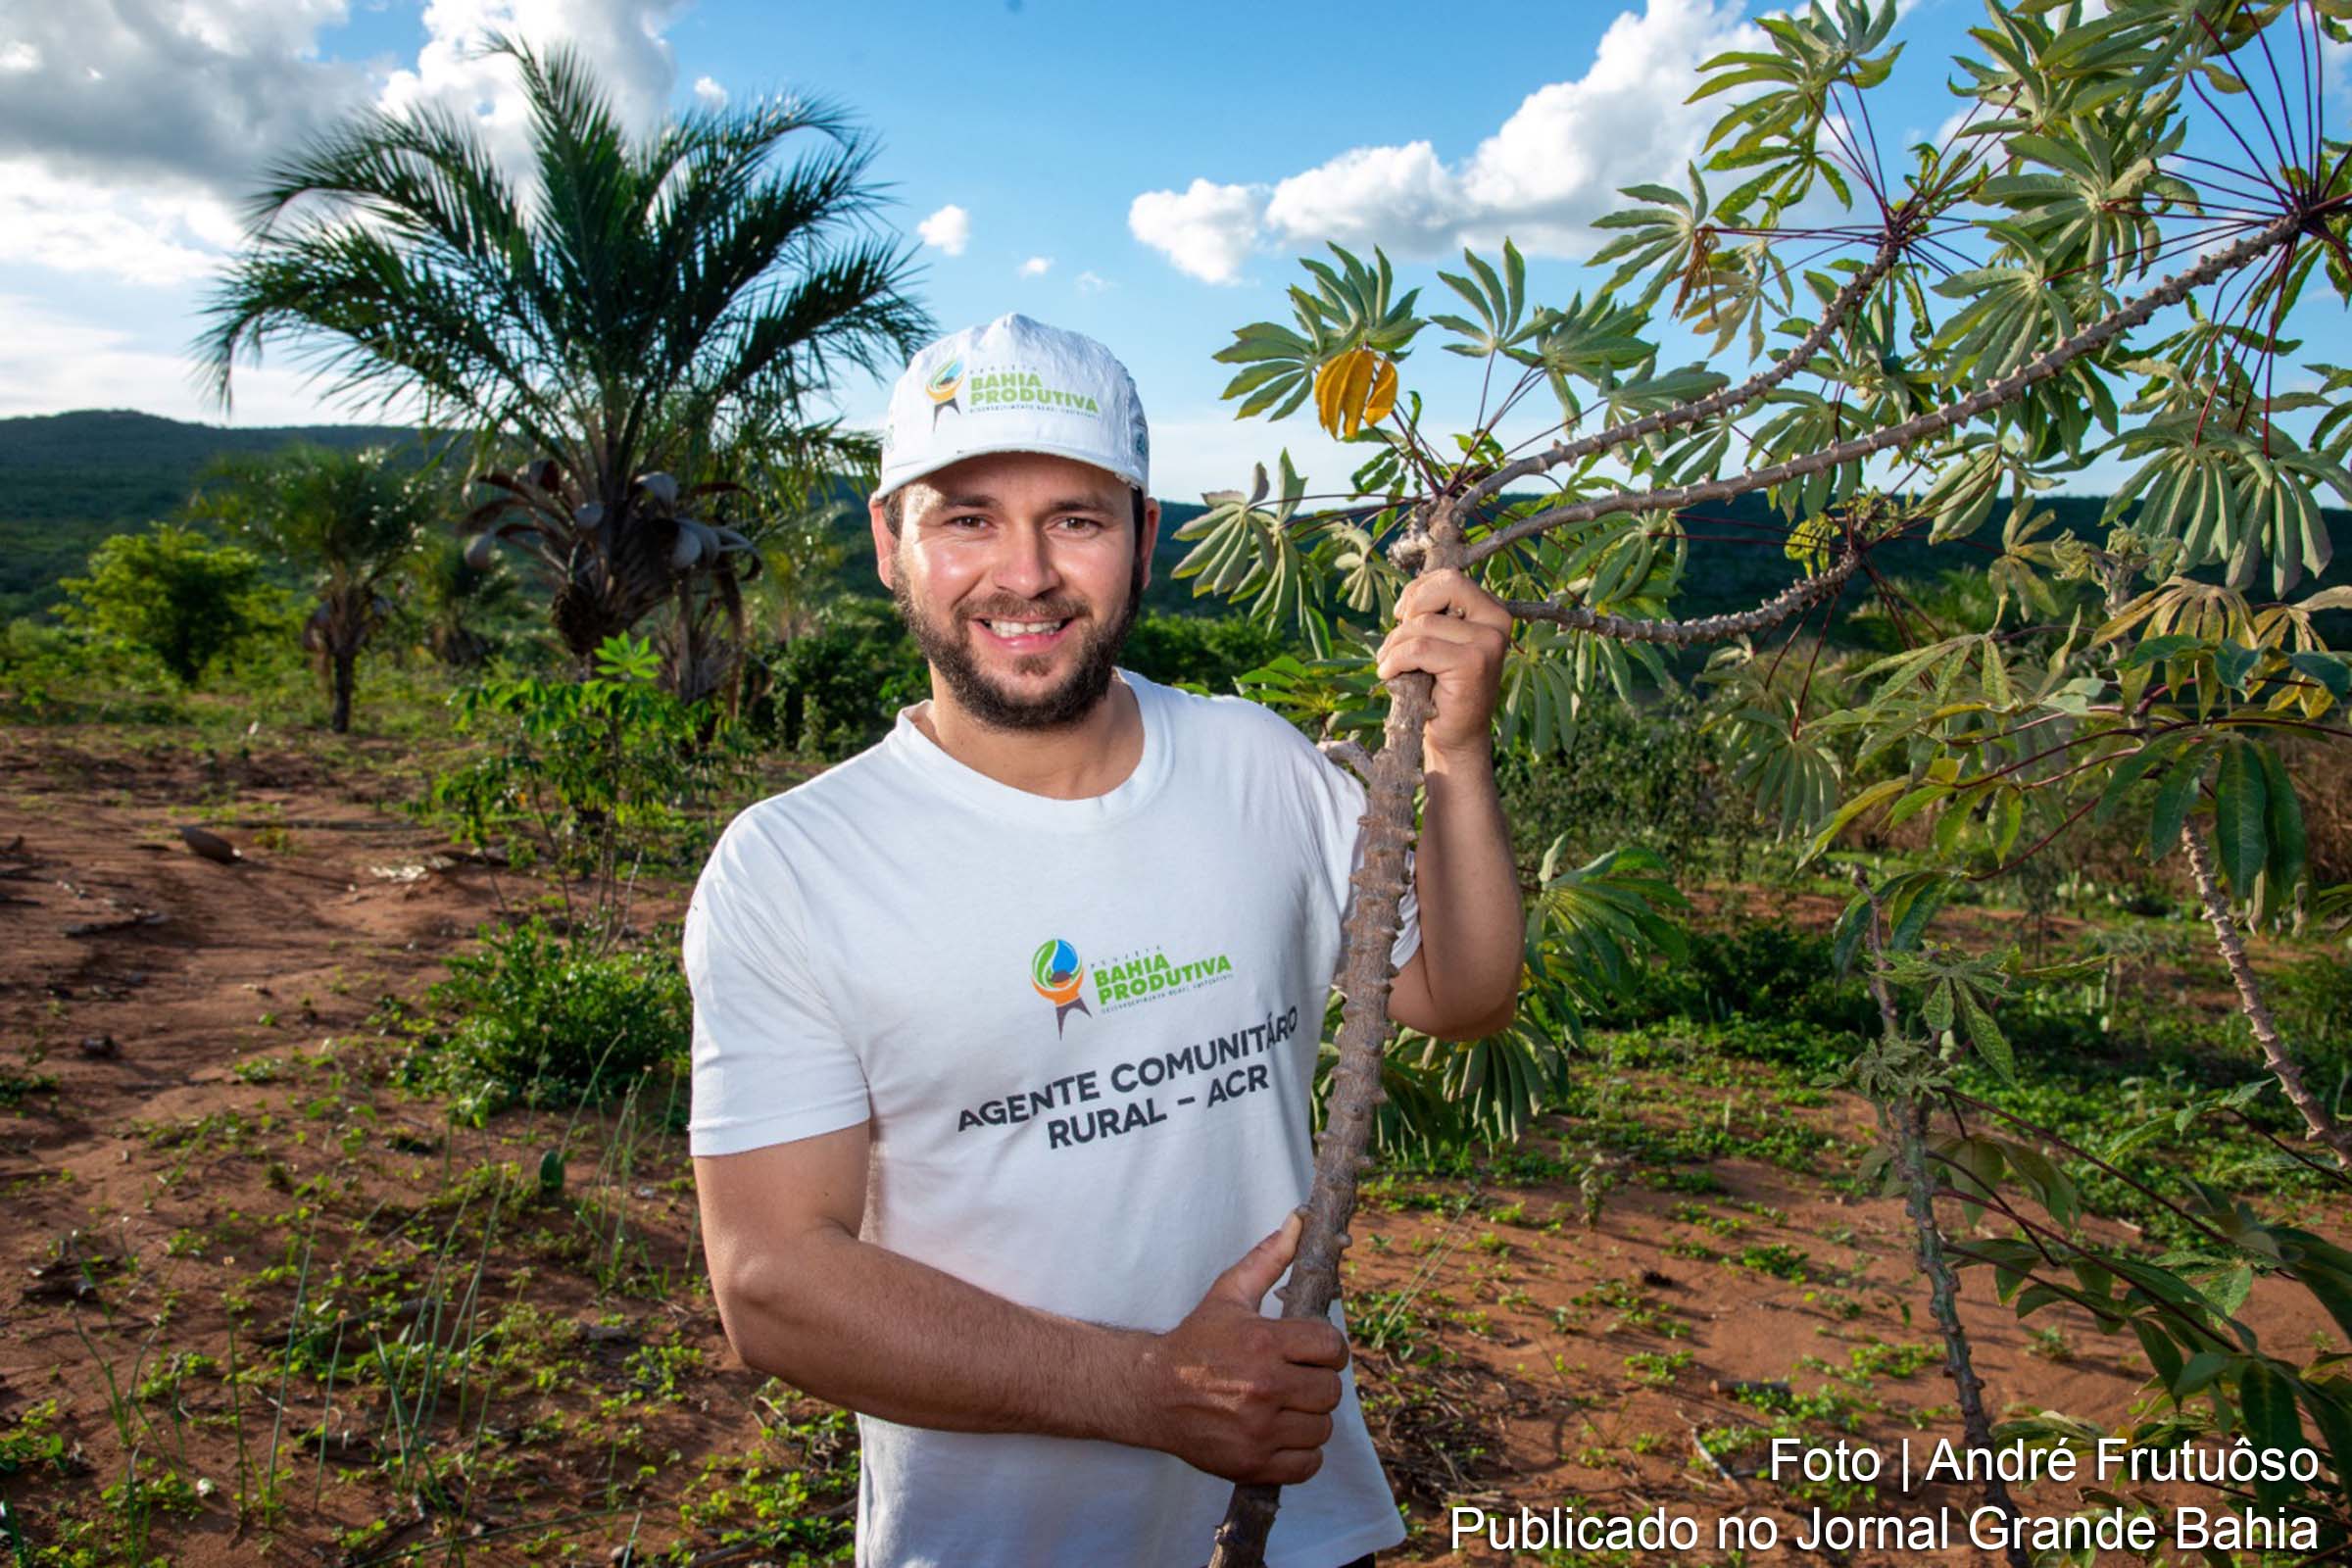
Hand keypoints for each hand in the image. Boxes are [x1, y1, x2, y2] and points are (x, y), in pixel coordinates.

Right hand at [1135, 1210, 1347, 1484]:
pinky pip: (1308, 1464)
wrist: (1151, 1393)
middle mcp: (1263, 1387)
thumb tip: (1299, 1219)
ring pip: (1322, 1428)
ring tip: (1284, 1406)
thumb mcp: (1229, 1294)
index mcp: (1263, 1343)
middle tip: (1294, 1378)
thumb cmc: (1196, 1341)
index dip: (1325, 1348)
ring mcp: (1258, 1430)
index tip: (1309, 1351)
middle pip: (1331, 1390)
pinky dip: (1301, 1453)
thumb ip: (1269, 1257)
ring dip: (1309, 1418)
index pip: (1332, 1347)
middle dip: (1317, 1382)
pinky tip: (1279, 1433)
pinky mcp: (1252, 1463)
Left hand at [1374, 569, 1510, 762]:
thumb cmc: (1440, 687)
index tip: (1402, 615)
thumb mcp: (1439, 641)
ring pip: (1423, 623)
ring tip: (1390, 664)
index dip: (1417, 591)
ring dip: (1394, 644)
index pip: (1449, 578)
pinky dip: (1394, 660)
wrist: (1456, 736)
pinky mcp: (1473, 663)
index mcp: (1492, 611)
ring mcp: (1488, 642)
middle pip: (1443, 586)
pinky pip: (1418, 648)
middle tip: (1397, 638)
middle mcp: (1497, 622)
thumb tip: (1405, 599)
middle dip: (1410, 609)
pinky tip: (1389, 674)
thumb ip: (1433, 614)